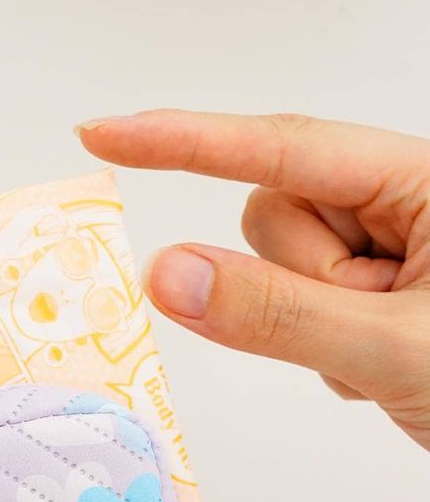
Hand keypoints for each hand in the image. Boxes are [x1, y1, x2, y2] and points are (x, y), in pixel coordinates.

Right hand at [77, 111, 429, 449]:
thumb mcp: (392, 348)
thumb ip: (274, 314)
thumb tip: (168, 273)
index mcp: (422, 181)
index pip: (280, 149)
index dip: (183, 140)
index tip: (104, 135)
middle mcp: (402, 202)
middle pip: (272, 217)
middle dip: (298, 283)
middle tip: (363, 332)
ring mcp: (388, 250)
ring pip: (277, 269)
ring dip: (312, 324)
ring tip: (383, 354)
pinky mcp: (374, 294)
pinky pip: (296, 310)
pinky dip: (325, 348)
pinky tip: (383, 366)